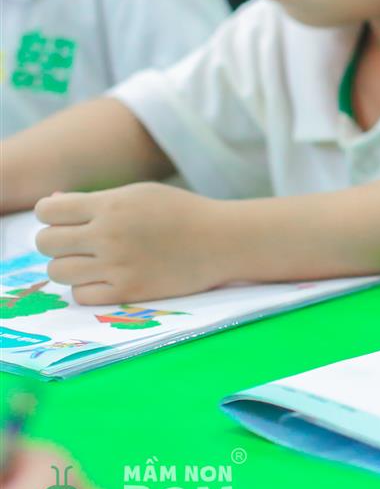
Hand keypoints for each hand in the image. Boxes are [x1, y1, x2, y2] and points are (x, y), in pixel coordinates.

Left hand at [35, 184, 229, 302]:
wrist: (224, 240)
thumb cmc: (182, 212)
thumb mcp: (140, 193)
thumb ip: (96, 200)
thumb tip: (51, 206)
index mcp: (111, 204)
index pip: (47, 211)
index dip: (50, 215)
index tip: (65, 220)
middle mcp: (109, 234)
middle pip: (46, 243)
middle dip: (56, 242)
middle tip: (76, 243)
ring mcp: (118, 265)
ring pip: (58, 272)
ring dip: (68, 267)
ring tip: (90, 263)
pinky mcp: (129, 291)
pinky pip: (81, 295)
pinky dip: (87, 288)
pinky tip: (105, 278)